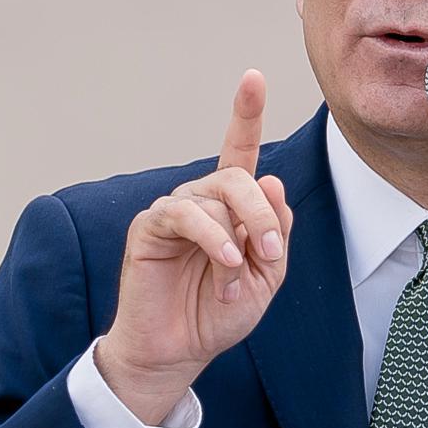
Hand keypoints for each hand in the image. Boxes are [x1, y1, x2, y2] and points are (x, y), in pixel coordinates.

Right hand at [95, 70, 295, 422]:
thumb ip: (277, 233)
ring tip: (236, 277)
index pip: (240, 151)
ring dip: (239, 240)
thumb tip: (274, 181)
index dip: (245, 113)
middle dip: (264, 215)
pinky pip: (186, 214)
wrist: (178, 350)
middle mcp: (202, 200)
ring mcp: (174, 209)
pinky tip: (223, 263)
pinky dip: (213, 238)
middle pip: (240, 178)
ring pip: (218, 196)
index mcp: (231, 208)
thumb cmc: (218, 314)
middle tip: (269, 255)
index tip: (253, 76)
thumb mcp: (266, 277)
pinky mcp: (150, 226)